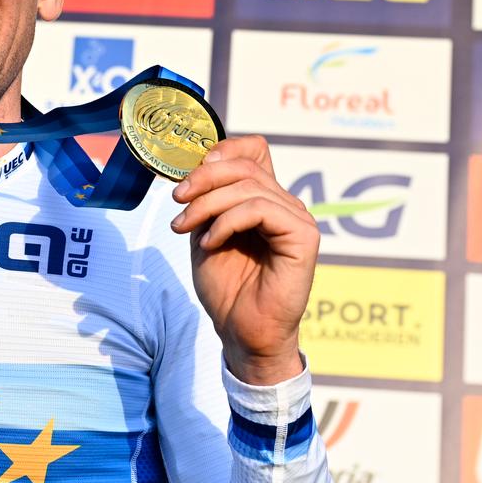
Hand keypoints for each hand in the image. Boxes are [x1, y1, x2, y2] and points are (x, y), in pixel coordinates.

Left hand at [167, 135, 318, 385]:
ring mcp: (298, 218)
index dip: (224, 149)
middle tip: (177, 201)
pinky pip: (260, 209)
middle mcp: (285, 204)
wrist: (242, 332)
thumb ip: (205, 201)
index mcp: (264, 199)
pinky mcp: (304, 236)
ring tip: (185, 228)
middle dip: (203, 178)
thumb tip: (194, 169)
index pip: (255, 150)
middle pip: (245, 165)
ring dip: (207, 204)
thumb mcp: (205, 233)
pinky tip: (211, 242)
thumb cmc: (226, 288)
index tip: (190, 175)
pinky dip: (227, 222)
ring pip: (249, 186)